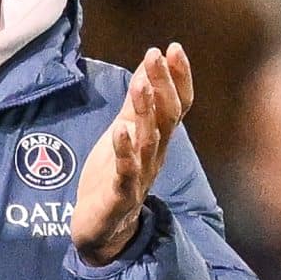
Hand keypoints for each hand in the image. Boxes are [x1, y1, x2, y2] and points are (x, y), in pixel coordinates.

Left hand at [74, 43, 192, 265]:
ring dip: (146, 112)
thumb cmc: (113, 179)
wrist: (101, 232)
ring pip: (149, 142)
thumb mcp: (124, 135)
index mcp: (158, 141)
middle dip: (163, 85)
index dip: (179, 78)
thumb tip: (145, 69)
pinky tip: (119, 131)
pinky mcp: (119, 196)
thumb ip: (135, 106)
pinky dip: (124, 151)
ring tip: (141, 85)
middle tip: (156, 54)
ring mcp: (139, 177)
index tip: (174, 47)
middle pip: (167, 118)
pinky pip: (125, 172)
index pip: (178, 106)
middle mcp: (155, 157)